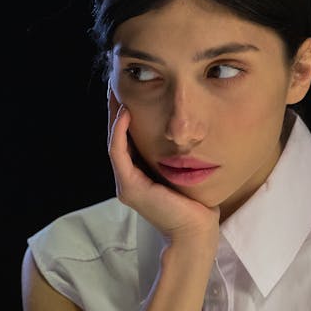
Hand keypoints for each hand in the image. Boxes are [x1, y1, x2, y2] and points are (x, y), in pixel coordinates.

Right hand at [107, 101, 220, 249]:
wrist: (196, 230)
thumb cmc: (197, 202)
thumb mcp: (184, 170)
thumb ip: (177, 154)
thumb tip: (186, 129)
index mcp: (140, 173)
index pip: (127, 137)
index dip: (125, 113)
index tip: (128, 88)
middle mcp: (128, 177)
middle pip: (116, 135)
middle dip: (115, 108)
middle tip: (115, 81)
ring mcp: (126, 183)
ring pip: (114, 141)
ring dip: (114, 114)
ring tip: (115, 90)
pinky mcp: (130, 187)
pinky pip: (119, 153)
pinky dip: (120, 131)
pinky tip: (126, 112)